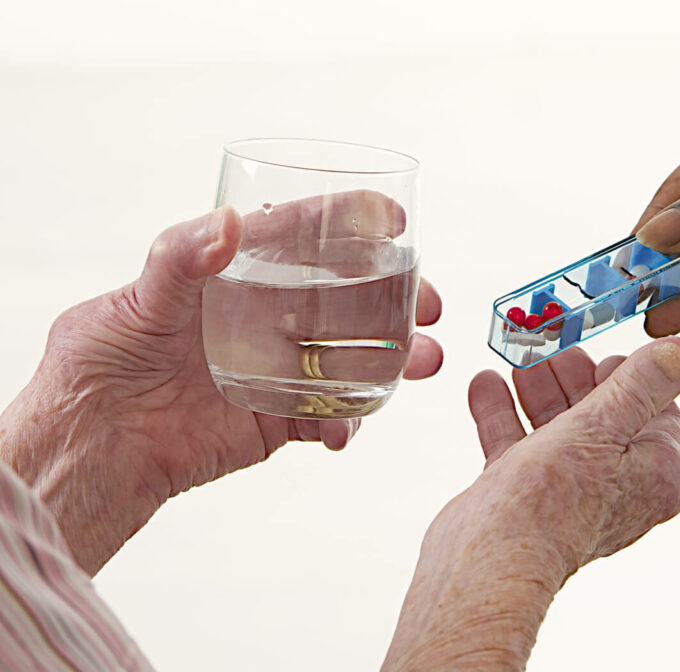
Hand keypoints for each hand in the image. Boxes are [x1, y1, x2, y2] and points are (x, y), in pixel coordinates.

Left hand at [0, 197, 442, 574]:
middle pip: (347, 300)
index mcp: (237, 276)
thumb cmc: (100, 363)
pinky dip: (350, 423)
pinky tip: (348, 431)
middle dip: (396, 300)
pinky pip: (330, 418)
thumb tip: (227, 223)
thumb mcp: (137, 300)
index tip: (395, 223)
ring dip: (395, 359)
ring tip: (423, 363)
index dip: (351, 225)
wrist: (96, 448)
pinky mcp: (278, 419)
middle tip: (428, 305)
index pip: (303, 238)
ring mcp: (277, 369)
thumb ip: (180, 258)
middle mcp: (266, 318)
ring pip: (352, 358)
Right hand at [384, 339, 679, 670]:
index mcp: (655, 475)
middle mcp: (617, 487)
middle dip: (575, 378)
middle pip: (602, 415)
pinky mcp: (524, 497)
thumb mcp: (603, 425)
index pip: (659, 415)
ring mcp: (569, 492)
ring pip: (556, 427)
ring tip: (520, 358)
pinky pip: (516, 444)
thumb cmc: (553, 504)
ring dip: (537, 389)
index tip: (608, 354)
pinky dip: (502, 412)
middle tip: (556, 345)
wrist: (489, 558)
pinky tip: (487, 383)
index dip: (634, 379)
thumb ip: (641, 385)